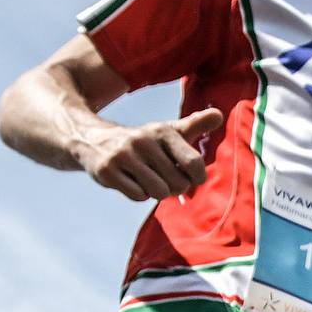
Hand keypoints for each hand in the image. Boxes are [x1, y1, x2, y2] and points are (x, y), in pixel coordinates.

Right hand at [75, 107, 225, 200]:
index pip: (193, 163)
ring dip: (157, 192)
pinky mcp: (108, 171)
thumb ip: (194, 125)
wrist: (92, 139)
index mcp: (163, 131)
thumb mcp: (168, 131)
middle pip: (177, 183)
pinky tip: (131, 181)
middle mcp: (144, 141)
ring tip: (149, 180)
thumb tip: (219, 115)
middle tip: (165, 179)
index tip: (191, 178)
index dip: (196, 178)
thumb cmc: (143, 142)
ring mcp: (124, 156)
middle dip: (175, 187)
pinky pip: (138, 196)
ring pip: (158, 192)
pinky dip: (139, 194)